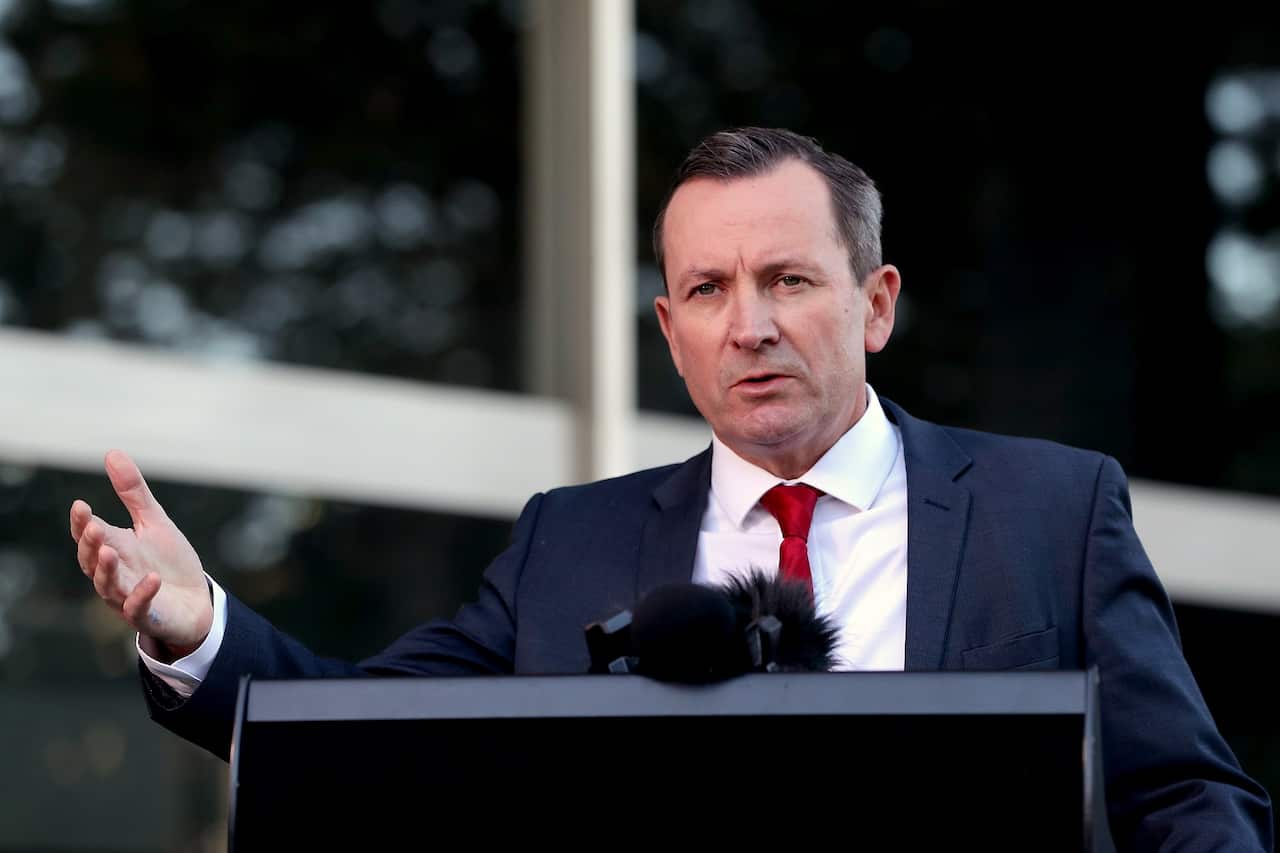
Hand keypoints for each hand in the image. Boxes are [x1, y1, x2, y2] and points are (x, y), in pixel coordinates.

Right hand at [70, 450, 212, 660]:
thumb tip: (112, 453)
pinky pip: (139, 608)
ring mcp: (129, 596)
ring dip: (106, 570)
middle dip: (90, 545)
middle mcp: (116, 574)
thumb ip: (133, 493)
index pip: (90, 536)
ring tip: (109, 550)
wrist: (196, 601)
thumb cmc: (169, 562)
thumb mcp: (155, 522)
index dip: (82, 523)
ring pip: (108, 586)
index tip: (80, 505)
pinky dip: (142, 594)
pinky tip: (152, 579)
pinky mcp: (148, 615)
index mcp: (115, 549)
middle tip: (93, 526)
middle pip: (92, 562)